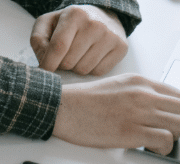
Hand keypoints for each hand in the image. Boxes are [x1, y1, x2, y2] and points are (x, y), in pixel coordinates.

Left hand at [30, 5, 127, 75]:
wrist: (100, 14)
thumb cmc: (69, 22)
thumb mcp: (48, 22)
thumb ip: (38, 39)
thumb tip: (44, 60)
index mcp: (74, 15)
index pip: (59, 46)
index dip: (49, 62)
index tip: (43, 71)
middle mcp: (95, 24)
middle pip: (70, 61)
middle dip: (61, 64)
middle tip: (62, 56)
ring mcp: (110, 36)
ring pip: (84, 69)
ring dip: (75, 68)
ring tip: (76, 54)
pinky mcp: (121, 47)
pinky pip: (99, 72)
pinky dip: (90, 70)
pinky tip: (89, 57)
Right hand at [54, 73, 179, 154]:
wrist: (61, 108)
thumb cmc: (84, 101)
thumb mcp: (117, 87)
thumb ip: (141, 94)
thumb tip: (161, 109)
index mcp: (139, 82)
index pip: (179, 95)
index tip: (175, 119)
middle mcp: (142, 94)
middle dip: (179, 123)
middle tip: (170, 130)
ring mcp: (138, 112)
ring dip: (175, 136)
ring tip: (160, 140)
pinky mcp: (132, 131)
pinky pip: (167, 141)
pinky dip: (164, 147)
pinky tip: (152, 147)